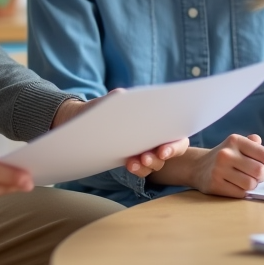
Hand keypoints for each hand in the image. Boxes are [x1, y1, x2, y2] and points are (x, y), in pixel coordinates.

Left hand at [51, 91, 187, 178]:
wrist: (85, 119)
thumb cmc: (105, 106)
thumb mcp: (113, 98)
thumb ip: (121, 97)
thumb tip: (123, 96)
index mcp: (160, 121)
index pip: (178, 137)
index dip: (174, 146)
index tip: (163, 150)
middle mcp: (158, 137)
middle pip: (168, 152)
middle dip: (158, 157)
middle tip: (146, 158)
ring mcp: (147, 149)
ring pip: (155, 163)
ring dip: (147, 165)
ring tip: (134, 162)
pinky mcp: (135, 159)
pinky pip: (141, 168)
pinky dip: (137, 168)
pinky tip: (129, 164)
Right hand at [183, 134, 263, 197]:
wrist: (197, 166)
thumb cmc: (225, 157)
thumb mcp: (238, 145)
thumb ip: (255, 146)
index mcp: (235, 140)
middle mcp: (226, 153)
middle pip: (259, 171)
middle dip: (263, 177)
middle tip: (259, 178)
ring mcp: (219, 169)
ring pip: (251, 184)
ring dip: (252, 186)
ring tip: (245, 181)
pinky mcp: (215, 184)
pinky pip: (240, 193)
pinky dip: (243, 192)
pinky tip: (236, 186)